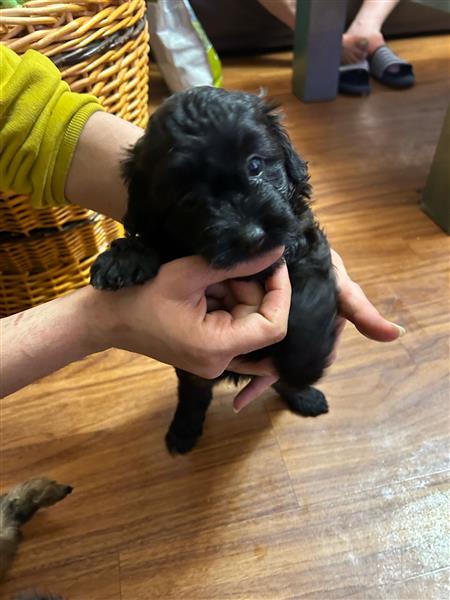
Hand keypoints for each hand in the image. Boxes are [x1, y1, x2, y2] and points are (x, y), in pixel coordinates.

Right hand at [97, 247, 290, 378]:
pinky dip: (223, 302)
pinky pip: (230, 324)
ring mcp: (214, 360)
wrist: (108, 318)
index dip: (280, 294)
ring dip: (233, 293)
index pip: (273, 327)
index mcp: (217, 347)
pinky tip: (202, 289)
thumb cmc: (142, 294)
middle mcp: (220, 362)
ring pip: (245, 320)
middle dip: (249, 289)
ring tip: (205, 279)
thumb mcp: (189, 274)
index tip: (273, 265)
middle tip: (224, 268)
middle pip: (259, 321)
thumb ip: (236, 264)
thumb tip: (275, 251)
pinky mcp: (207, 352)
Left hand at [232, 248, 404, 411]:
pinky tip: (224, 371)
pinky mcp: (253, 316)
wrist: (288, 240)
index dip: (297, 368)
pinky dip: (239, 354)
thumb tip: (395, 334)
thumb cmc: (319, 261)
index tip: (281, 379)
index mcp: (316, 329)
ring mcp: (273, 325)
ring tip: (234, 396)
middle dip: (264, 377)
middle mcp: (294, 331)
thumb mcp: (339, 285)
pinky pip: (246, 338)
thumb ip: (361, 309)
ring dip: (250, 371)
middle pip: (282, 360)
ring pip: (264, 354)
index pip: (311, 355)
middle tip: (242, 400)